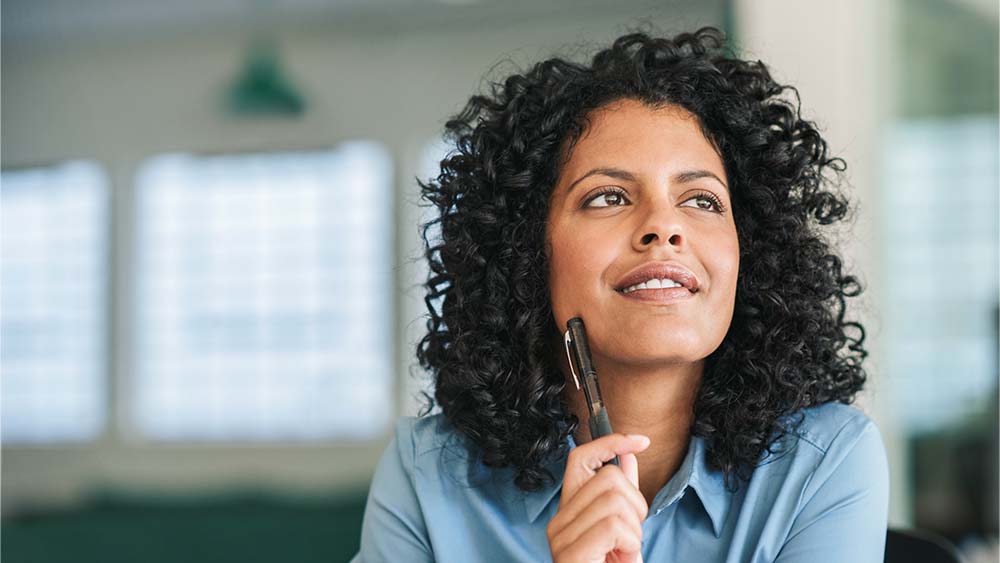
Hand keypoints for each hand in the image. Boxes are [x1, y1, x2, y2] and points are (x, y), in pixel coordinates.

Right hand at [546, 433, 650, 562]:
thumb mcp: (624, 530)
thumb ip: (624, 494)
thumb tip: (629, 456)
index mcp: (570, 511)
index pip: (581, 459)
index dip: (611, 443)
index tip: (640, 442)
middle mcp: (559, 520)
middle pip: (609, 478)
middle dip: (635, 506)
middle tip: (629, 539)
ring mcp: (561, 536)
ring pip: (614, 499)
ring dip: (634, 530)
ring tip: (623, 554)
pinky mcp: (570, 552)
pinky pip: (614, 525)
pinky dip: (630, 544)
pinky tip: (620, 560)